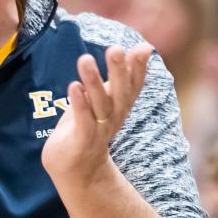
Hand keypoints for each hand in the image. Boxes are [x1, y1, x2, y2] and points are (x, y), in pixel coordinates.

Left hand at [41, 44, 150, 185]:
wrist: (77, 171)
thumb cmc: (90, 126)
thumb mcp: (107, 98)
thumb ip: (120, 75)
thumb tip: (143, 47)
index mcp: (120, 106)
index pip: (133, 86)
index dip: (138, 68)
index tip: (142, 48)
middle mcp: (113, 117)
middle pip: (119, 93)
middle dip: (119, 71)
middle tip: (116, 48)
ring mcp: (98, 130)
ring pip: (99, 105)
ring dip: (92, 82)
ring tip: (85, 59)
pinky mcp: (81, 140)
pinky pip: (82, 121)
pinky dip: (80, 104)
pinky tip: (74, 86)